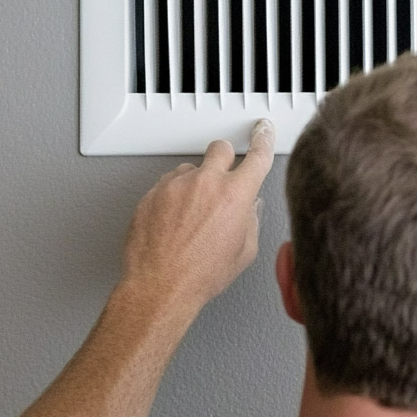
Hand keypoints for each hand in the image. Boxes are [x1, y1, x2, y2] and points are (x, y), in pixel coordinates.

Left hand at [120, 120, 275, 310]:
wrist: (160, 286)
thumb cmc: (201, 275)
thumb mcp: (244, 252)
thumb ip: (251, 221)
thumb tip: (249, 209)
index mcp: (235, 195)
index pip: (257, 156)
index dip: (263, 140)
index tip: (263, 131)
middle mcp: (205, 183)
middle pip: (220, 149)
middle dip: (225, 158)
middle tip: (223, 176)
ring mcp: (176, 185)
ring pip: (190, 169)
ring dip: (195, 183)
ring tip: (192, 216)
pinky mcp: (152, 193)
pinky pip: (167, 184)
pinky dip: (173, 197)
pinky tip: (174, 221)